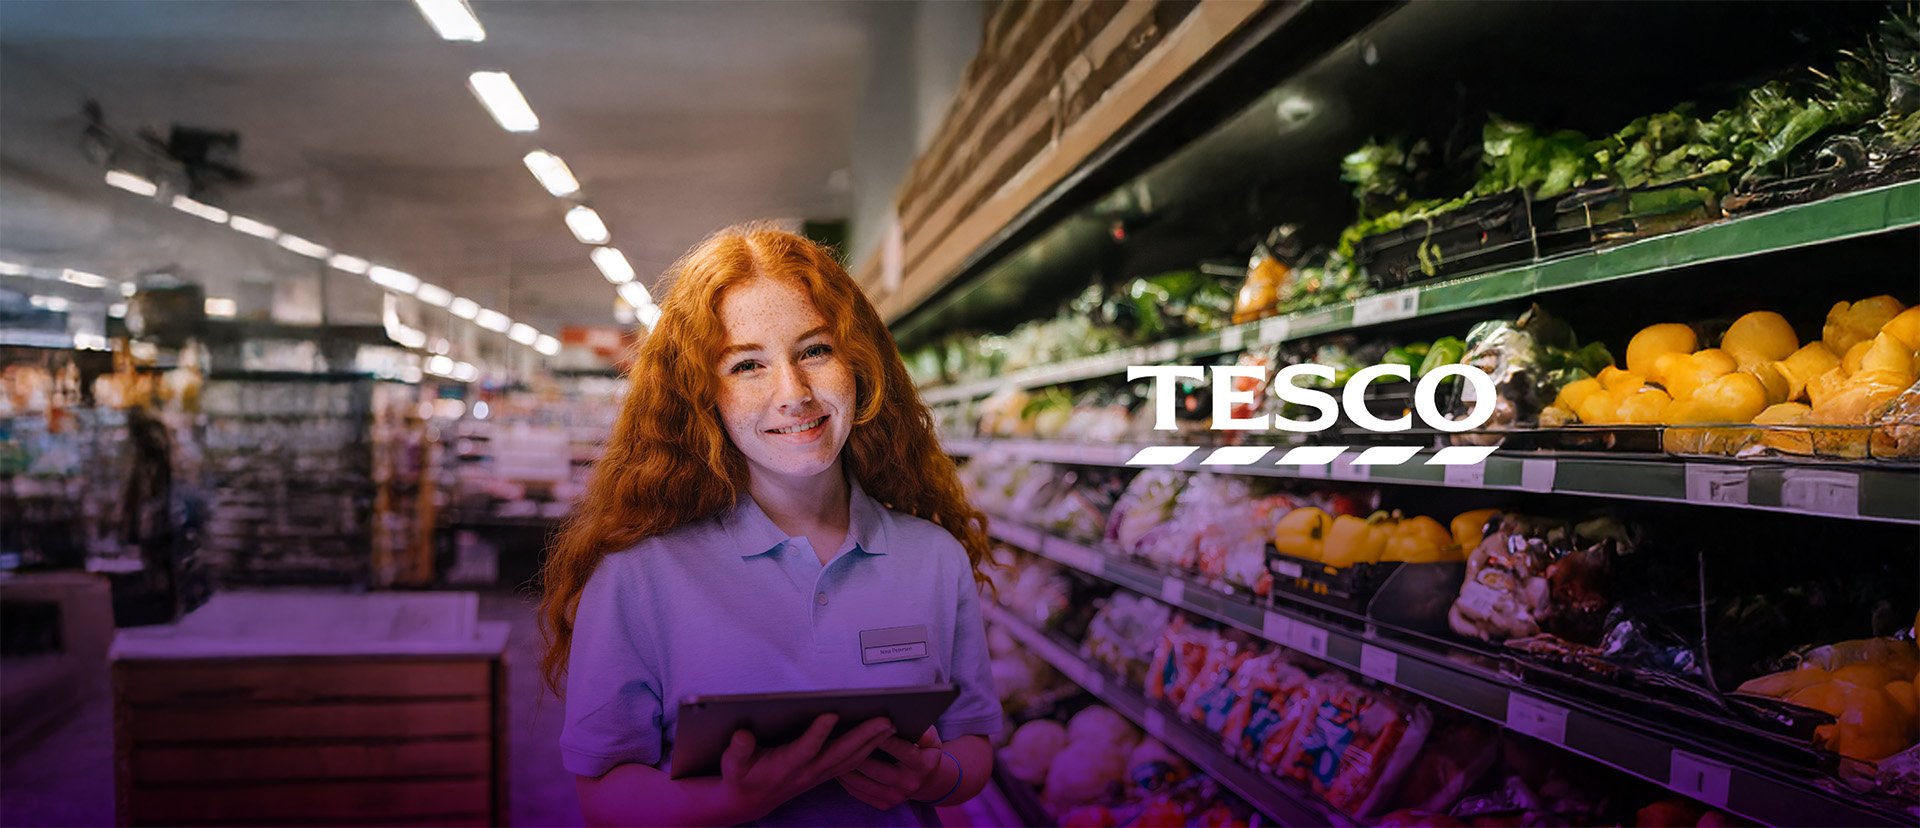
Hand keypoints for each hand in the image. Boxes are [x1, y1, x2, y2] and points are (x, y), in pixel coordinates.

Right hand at [717, 714, 895, 821]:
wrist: (749, 799)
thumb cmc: (740, 776)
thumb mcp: (732, 764)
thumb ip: (738, 750)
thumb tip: (742, 735)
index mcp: (786, 766)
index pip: (805, 749)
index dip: (817, 734)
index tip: (830, 714)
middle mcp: (807, 771)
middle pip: (841, 753)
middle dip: (863, 736)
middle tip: (884, 719)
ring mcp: (819, 774)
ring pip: (852, 759)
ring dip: (872, 743)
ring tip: (891, 725)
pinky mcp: (825, 773)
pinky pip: (852, 763)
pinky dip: (869, 750)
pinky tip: (881, 738)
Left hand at [835, 726, 946, 810]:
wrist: (928, 780)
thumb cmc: (924, 751)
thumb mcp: (931, 740)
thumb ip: (925, 730)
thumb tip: (913, 720)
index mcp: (923, 765)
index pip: (901, 750)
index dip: (883, 738)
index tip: (867, 725)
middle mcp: (910, 784)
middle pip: (878, 769)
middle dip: (858, 753)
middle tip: (839, 737)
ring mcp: (896, 797)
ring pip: (864, 783)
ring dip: (846, 768)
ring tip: (832, 751)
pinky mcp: (885, 805)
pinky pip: (859, 793)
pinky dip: (845, 780)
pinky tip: (836, 767)